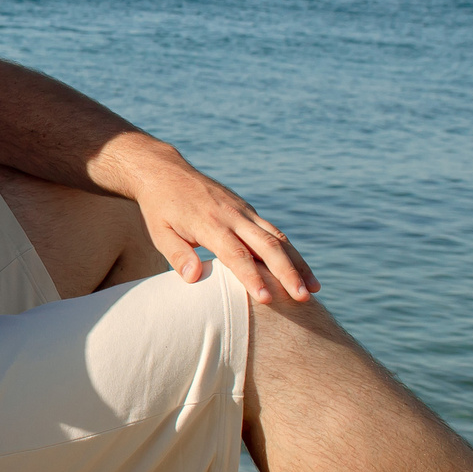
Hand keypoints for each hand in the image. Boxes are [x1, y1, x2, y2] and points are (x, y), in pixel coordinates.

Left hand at [122, 150, 317, 303]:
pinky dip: (291, 251)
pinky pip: (274, 232)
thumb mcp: (159, 232)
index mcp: (209, 223)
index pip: (236, 254)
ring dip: (297, 263)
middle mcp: (232, 215)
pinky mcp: (248, 210)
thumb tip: (194, 278)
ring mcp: (243, 211)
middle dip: (287, 273)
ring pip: (278, 237)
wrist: (166, 172)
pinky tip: (301, 270)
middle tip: (303, 298)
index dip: (252, 277)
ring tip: (313, 289)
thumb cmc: (160, 209)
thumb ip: (177, 255)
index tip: (267, 299)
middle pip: (267, 245)